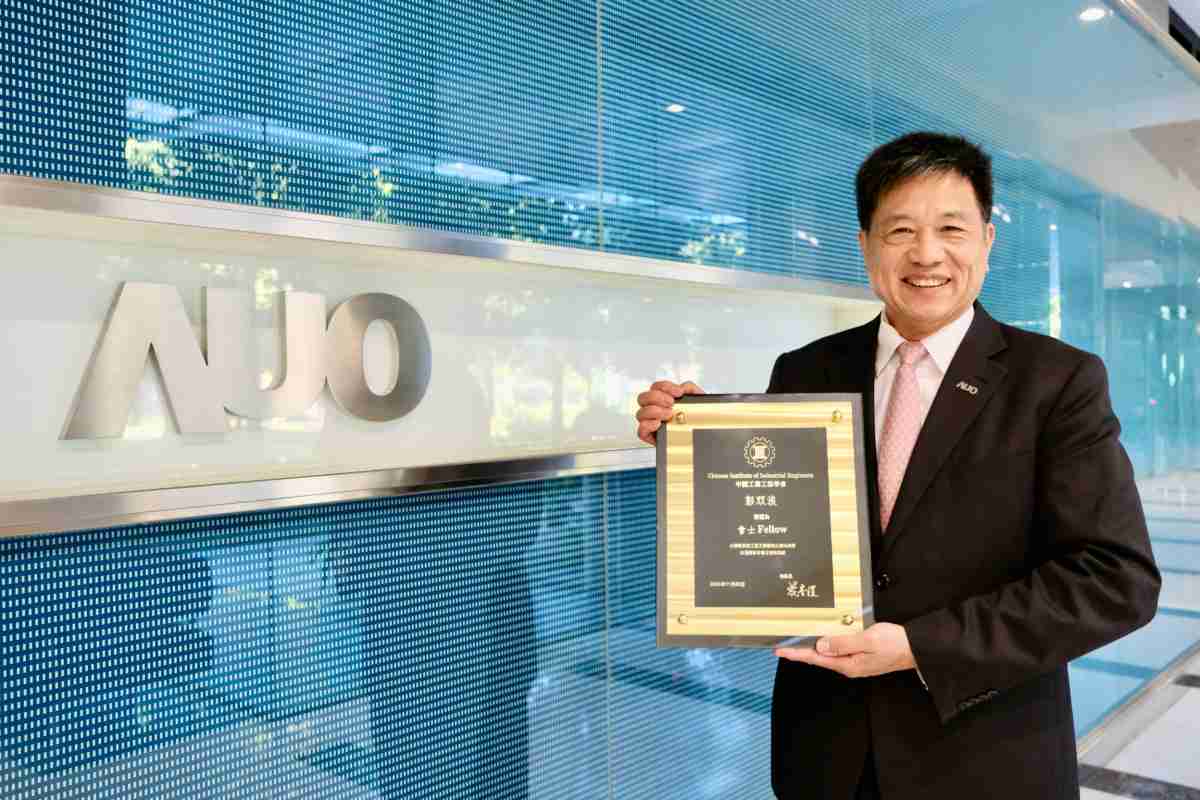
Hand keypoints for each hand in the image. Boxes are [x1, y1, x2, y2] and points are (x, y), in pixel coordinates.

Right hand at [635, 380, 704, 443]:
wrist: (704, 436)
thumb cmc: (697, 418)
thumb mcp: (698, 401)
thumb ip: (691, 389)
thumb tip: (683, 387)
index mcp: (663, 399)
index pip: (655, 387)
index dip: (665, 387)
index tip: (678, 392)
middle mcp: (655, 409)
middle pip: (643, 398)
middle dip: (656, 397)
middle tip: (671, 403)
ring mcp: (651, 423)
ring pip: (640, 413)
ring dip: (654, 411)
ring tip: (669, 414)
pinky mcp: (651, 436)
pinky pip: (641, 430)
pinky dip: (648, 425)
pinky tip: (659, 424)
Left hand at [774, 623, 916, 678]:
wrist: (916, 648)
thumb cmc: (895, 644)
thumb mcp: (867, 640)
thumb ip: (843, 643)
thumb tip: (821, 646)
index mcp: (848, 664)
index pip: (816, 658)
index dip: (797, 654)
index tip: (780, 651)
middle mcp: (849, 665)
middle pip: (820, 657)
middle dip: (801, 651)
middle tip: (784, 644)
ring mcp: (855, 661)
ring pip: (829, 653)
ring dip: (814, 646)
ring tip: (798, 640)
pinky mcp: (861, 655)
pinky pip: (839, 649)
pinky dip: (828, 643)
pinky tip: (823, 637)